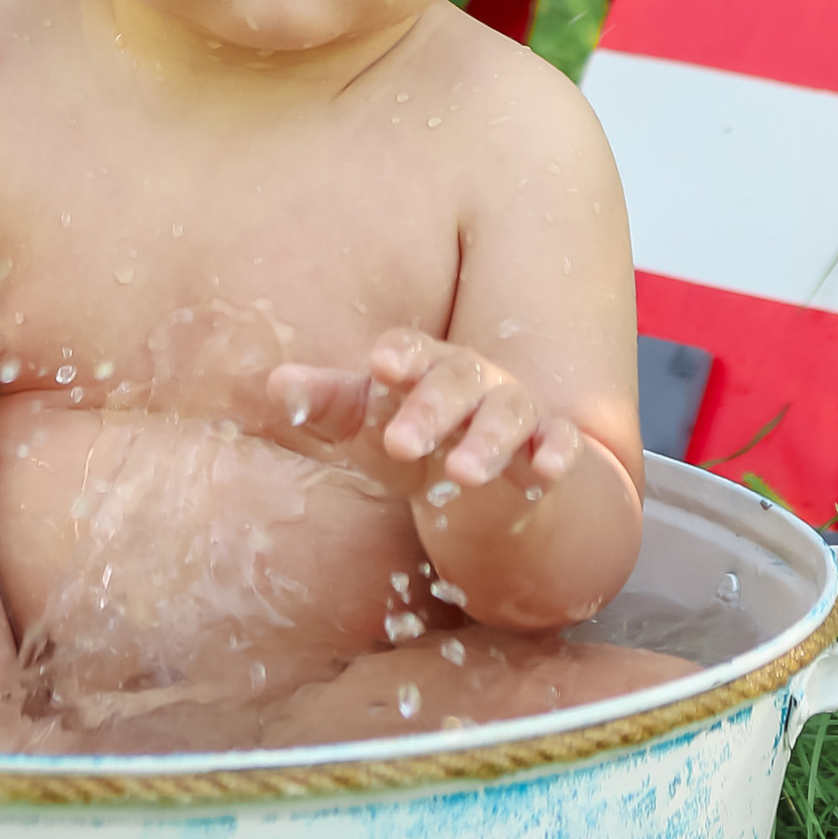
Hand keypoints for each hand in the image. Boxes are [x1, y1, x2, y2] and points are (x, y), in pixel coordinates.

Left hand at [265, 331, 580, 501]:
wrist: (486, 487)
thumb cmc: (417, 440)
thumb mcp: (366, 427)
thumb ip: (325, 406)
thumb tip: (275, 385)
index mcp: (427, 366)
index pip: (413, 350)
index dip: (400, 354)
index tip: (379, 364)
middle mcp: (475, 380)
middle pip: (457, 381)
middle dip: (431, 410)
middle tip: (401, 443)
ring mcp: (516, 411)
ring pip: (509, 413)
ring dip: (489, 440)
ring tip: (463, 471)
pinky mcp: (549, 449)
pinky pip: (562, 442)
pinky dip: (560, 451)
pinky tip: (551, 467)